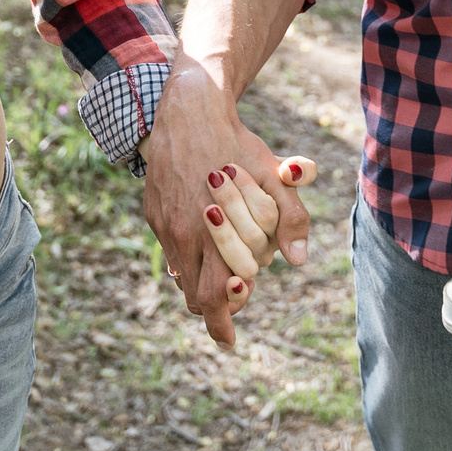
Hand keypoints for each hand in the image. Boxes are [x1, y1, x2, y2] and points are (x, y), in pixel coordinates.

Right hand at [140, 56, 314, 347]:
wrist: (188, 112)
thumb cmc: (237, 144)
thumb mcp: (274, 176)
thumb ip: (291, 218)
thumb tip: (298, 261)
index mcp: (210, 232)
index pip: (214, 297)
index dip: (223, 323)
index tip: (230, 339)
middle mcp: (182, 234)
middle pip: (195, 296)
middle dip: (216, 307)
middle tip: (234, 306)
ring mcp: (163, 224)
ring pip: (181, 276)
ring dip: (202, 283)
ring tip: (224, 276)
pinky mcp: (153, 213)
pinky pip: (171, 251)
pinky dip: (189, 260)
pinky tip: (207, 244)